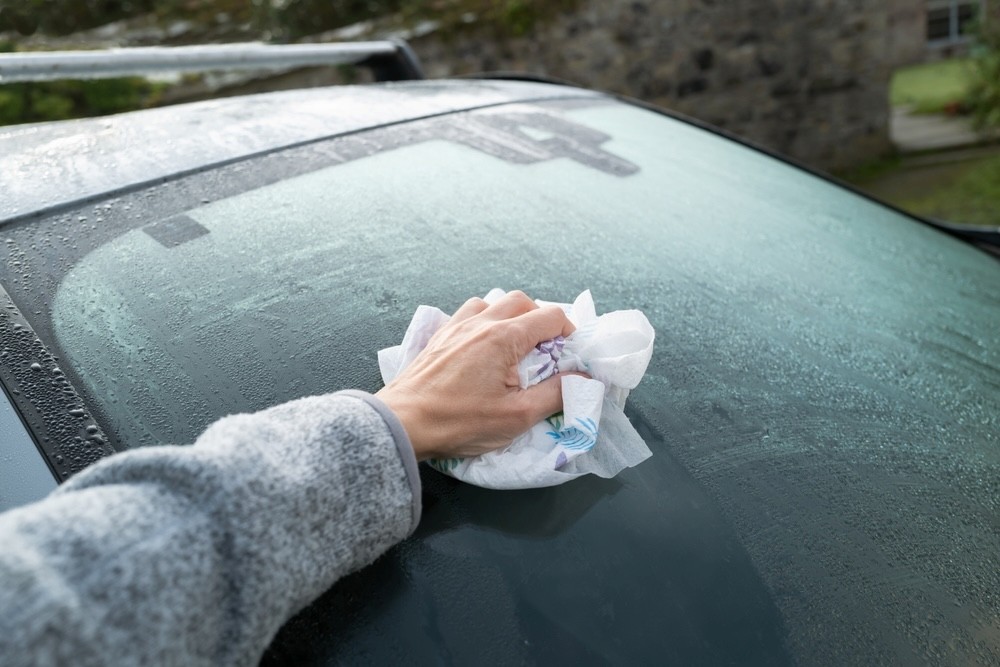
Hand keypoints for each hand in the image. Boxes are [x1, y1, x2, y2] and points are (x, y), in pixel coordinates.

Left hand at [376, 291, 575, 460]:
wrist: (405, 423)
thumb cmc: (460, 422)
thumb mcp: (517, 416)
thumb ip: (556, 394)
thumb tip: (583, 379)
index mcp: (504, 337)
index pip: (551, 316)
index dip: (569, 333)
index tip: (569, 356)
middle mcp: (481, 322)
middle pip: (523, 301)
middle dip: (541, 320)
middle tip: (546, 350)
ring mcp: (457, 325)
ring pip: (493, 302)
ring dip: (511, 316)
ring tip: (515, 346)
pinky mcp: (440, 335)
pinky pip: (469, 313)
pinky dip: (485, 320)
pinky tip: (484, 346)